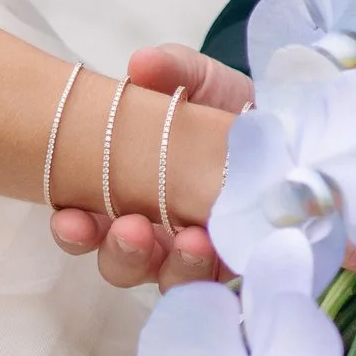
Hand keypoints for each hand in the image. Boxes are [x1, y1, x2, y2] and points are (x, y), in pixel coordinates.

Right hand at [48, 42, 250, 288]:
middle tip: (134, 229)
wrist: (285, 127)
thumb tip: (141, 66)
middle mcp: (155, 236)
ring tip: (192, 243)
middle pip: (122, 264)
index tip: (70, 218)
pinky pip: (225, 289)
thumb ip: (170, 69)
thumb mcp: (195, 78)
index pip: (84, 227)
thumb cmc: (222, 108)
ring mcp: (197, 257)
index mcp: (126, 197)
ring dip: (176, 267)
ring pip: (172, 281)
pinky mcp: (241, 268)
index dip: (73, 231)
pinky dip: (222, 277)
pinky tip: (226, 254)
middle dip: (123, 253)